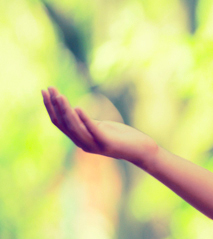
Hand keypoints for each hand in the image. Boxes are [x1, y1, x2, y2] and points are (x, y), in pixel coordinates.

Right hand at [42, 87, 158, 166]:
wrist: (142, 150)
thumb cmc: (122, 137)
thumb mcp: (100, 128)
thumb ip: (87, 123)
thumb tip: (75, 111)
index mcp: (80, 139)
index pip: (59, 123)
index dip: (50, 107)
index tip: (45, 90)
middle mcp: (83, 143)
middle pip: (62, 123)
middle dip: (53, 105)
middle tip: (49, 88)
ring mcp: (94, 145)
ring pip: (74, 126)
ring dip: (65, 110)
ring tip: (59, 95)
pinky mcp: (107, 143)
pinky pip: (92, 130)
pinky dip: (84, 119)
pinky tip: (77, 107)